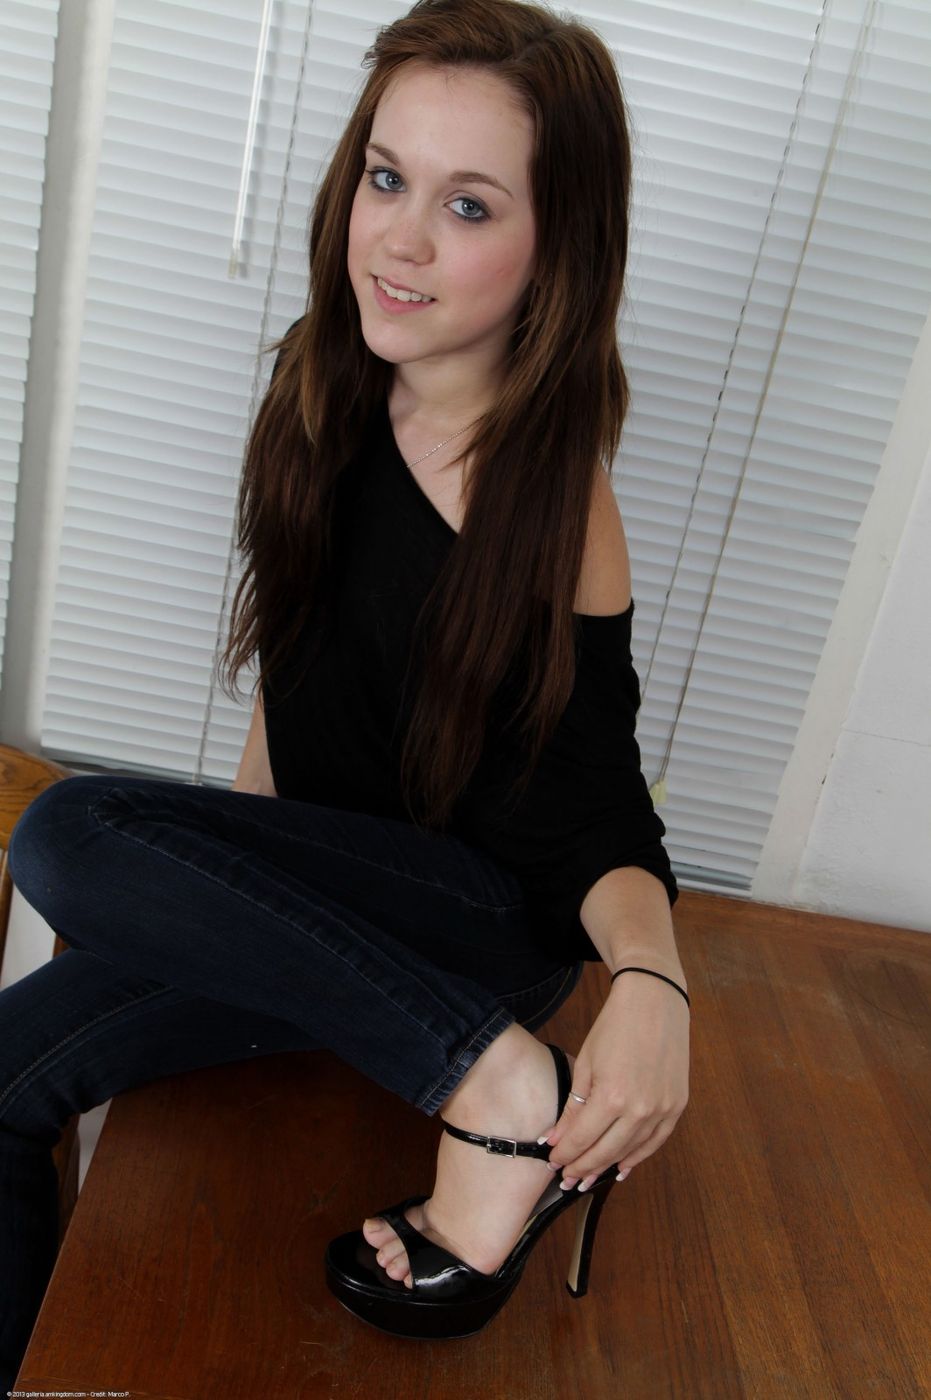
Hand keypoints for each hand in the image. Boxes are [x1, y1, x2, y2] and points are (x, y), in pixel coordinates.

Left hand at [540, 970, 689, 1188]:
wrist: (654, 1002)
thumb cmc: (614, 1027)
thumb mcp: (586, 1064)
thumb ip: (573, 1107)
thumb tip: (554, 1139)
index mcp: (612, 1096)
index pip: (582, 1139)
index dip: (565, 1153)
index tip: (552, 1161)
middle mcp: (640, 1109)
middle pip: (605, 1151)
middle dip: (582, 1167)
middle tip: (566, 1178)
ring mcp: (663, 1110)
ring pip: (630, 1152)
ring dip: (607, 1167)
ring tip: (588, 1179)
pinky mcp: (677, 1106)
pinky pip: (656, 1142)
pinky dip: (638, 1157)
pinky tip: (621, 1168)